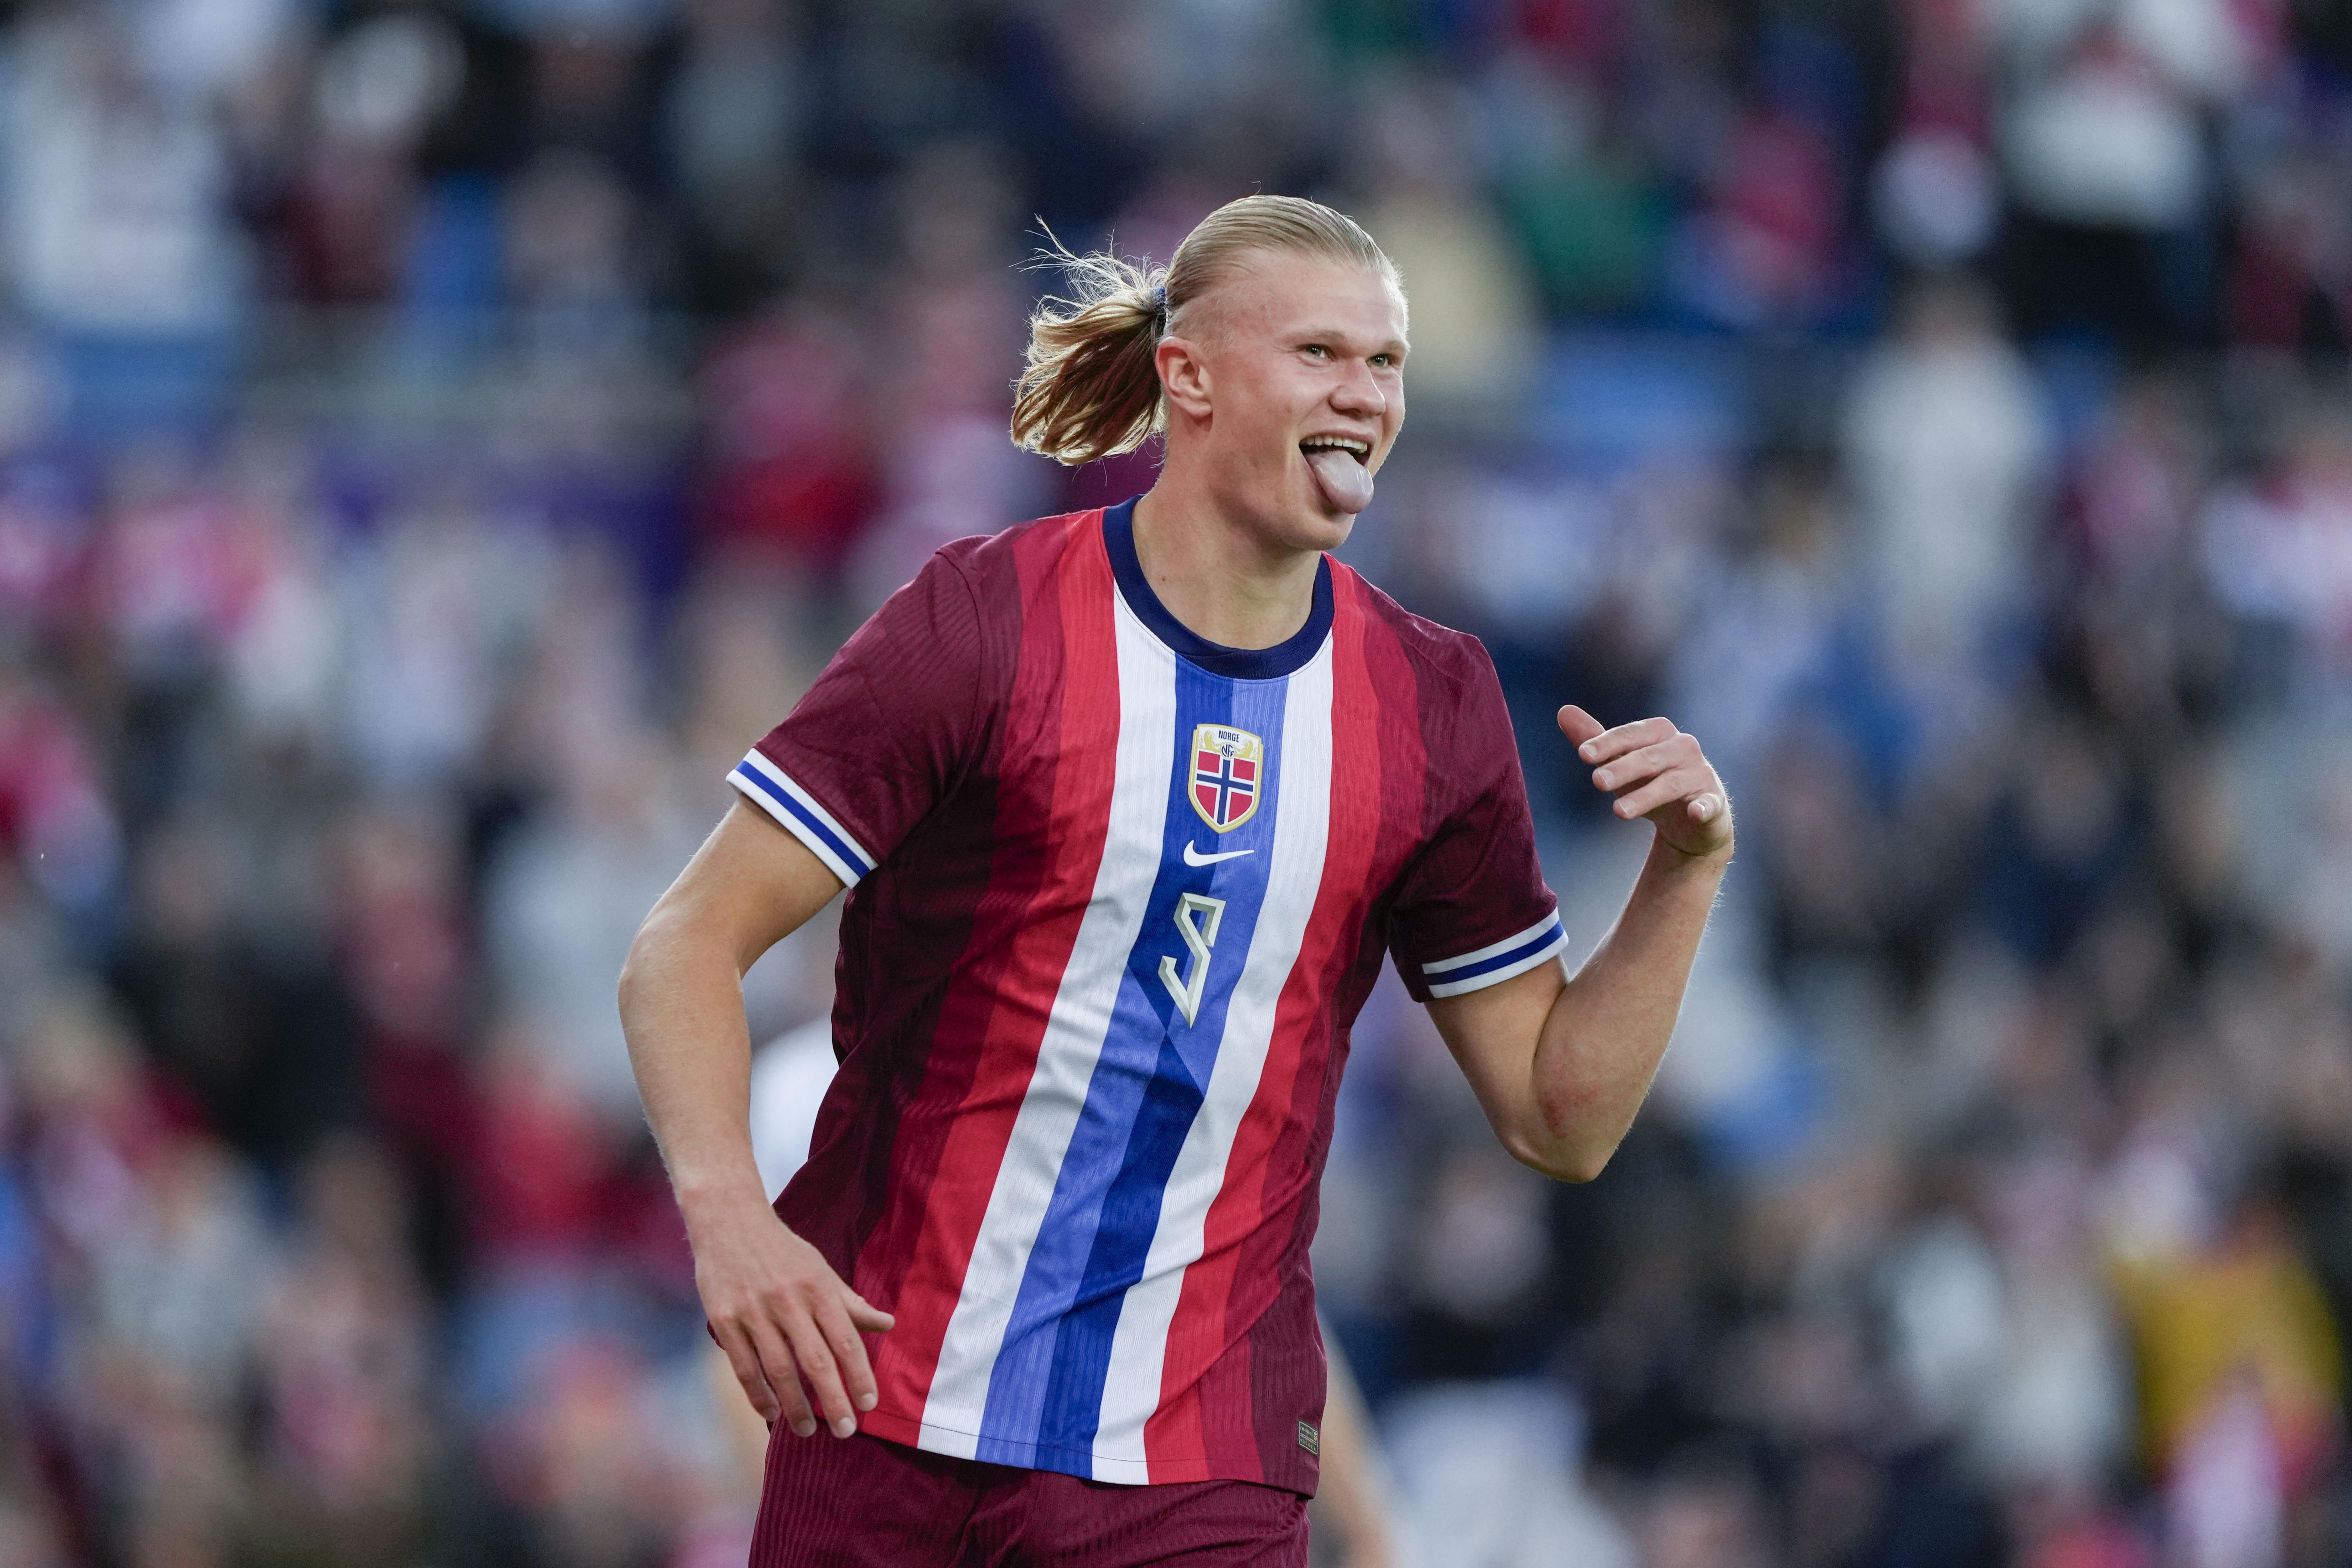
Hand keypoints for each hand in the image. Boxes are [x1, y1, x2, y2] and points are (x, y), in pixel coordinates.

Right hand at [687, 1193, 894, 1437]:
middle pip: (815, 1362)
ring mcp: (754, 1312)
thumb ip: (851, 1302)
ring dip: (794, 1406)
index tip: (869, 1405)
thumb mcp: (821, 1269)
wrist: (728, 1221)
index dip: (859, 1376)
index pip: (846, 1341)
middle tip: (844, 1431)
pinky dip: (758, 1394)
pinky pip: (744, 1367)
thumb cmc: (782, 1250)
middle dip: (833, 1400)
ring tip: (807, 1430)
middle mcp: (789, 1302)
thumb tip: (888, 1325)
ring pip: (778, 1370)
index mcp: (818, 1289)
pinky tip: (771, 1412)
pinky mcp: (724, 1320)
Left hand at [1558, 705, 1731, 861]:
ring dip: (1645, 796)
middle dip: (1622, 768)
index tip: (1583, 755)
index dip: (1608, 743)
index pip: (1631, 734)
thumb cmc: (1650, 781)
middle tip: (1596, 781)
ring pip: (1670, 784)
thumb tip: (1563, 711)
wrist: (1691, 819)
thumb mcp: (1619, 762)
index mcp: (1660, 732)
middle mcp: (1683, 748)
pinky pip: (1708, 805)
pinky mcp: (1713, 803)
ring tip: (1618, 811)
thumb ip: (1594, 739)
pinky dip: (1703, 808)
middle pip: (1649, 757)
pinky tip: (1695, 813)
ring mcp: (1700, 775)